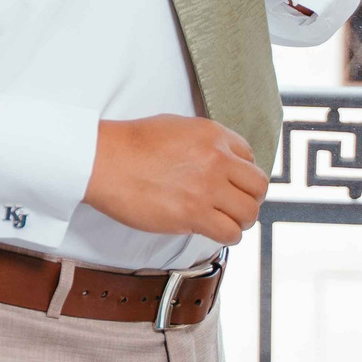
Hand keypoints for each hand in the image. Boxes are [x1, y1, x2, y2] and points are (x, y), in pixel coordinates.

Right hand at [84, 113, 267, 241]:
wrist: (104, 160)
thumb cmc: (129, 144)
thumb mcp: (175, 126)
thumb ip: (202, 142)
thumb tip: (215, 158)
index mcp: (212, 135)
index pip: (250, 156)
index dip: (242, 173)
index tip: (232, 183)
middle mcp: (216, 160)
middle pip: (258, 186)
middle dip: (249, 197)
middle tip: (234, 204)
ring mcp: (207, 188)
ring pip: (249, 212)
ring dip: (240, 219)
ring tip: (225, 220)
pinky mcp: (193, 214)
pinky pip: (230, 232)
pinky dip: (226, 235)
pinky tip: (214, 231)